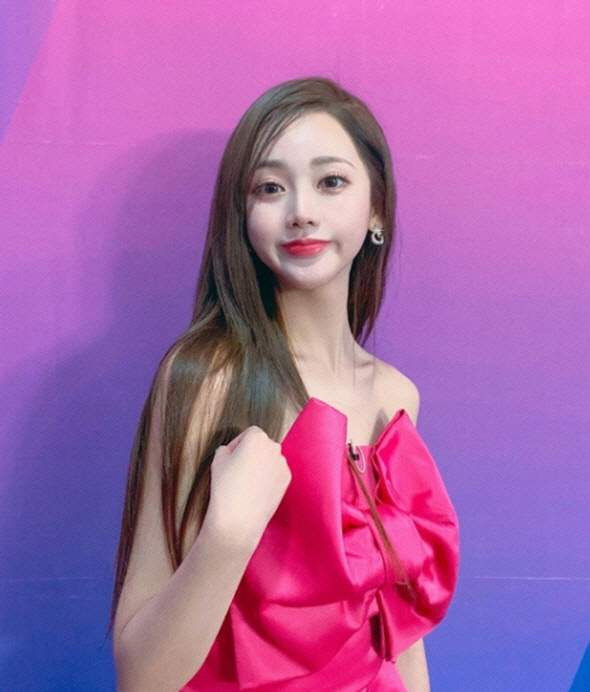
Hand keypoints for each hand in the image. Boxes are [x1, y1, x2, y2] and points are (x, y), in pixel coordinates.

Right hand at [206, 426, 291, 550]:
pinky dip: (267, 478)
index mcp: (257, 438)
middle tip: (237, 469)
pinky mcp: (287, 480)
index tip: (230, 456)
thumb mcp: (217, 460)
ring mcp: (283, 464)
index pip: (249, 433)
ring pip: (269, 459)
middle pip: (262, 445)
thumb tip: (232, 451)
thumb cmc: (225, 487)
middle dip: (251, 453)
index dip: (238, 443)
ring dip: (260, 465)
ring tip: (245, 482)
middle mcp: (274, 448)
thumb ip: (226, 448)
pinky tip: (255, 490)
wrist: (239, 518)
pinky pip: (275, 473)